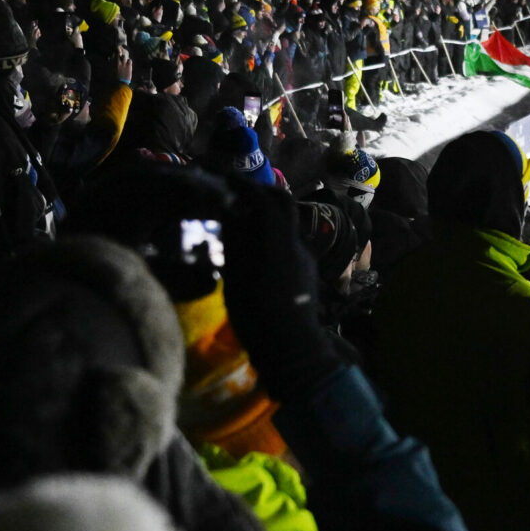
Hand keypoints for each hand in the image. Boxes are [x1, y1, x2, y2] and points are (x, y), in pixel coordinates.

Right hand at [218, 180, 342, 398]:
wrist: (292, 350)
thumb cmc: (259, 317)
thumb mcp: (236, 278)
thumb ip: (236, 242)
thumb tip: (230, 213)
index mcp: (278, 241)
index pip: (264, 198)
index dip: (243, 185)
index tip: (223, 179)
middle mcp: (296, 243)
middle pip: (282, 204)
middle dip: (260, 193)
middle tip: (235, 193)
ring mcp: (305, 257)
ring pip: (286, 224)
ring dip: (265, 216)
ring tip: (241, 223)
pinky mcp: (306, 272)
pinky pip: (288, 242)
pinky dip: (270, 236)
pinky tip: (254, 250)